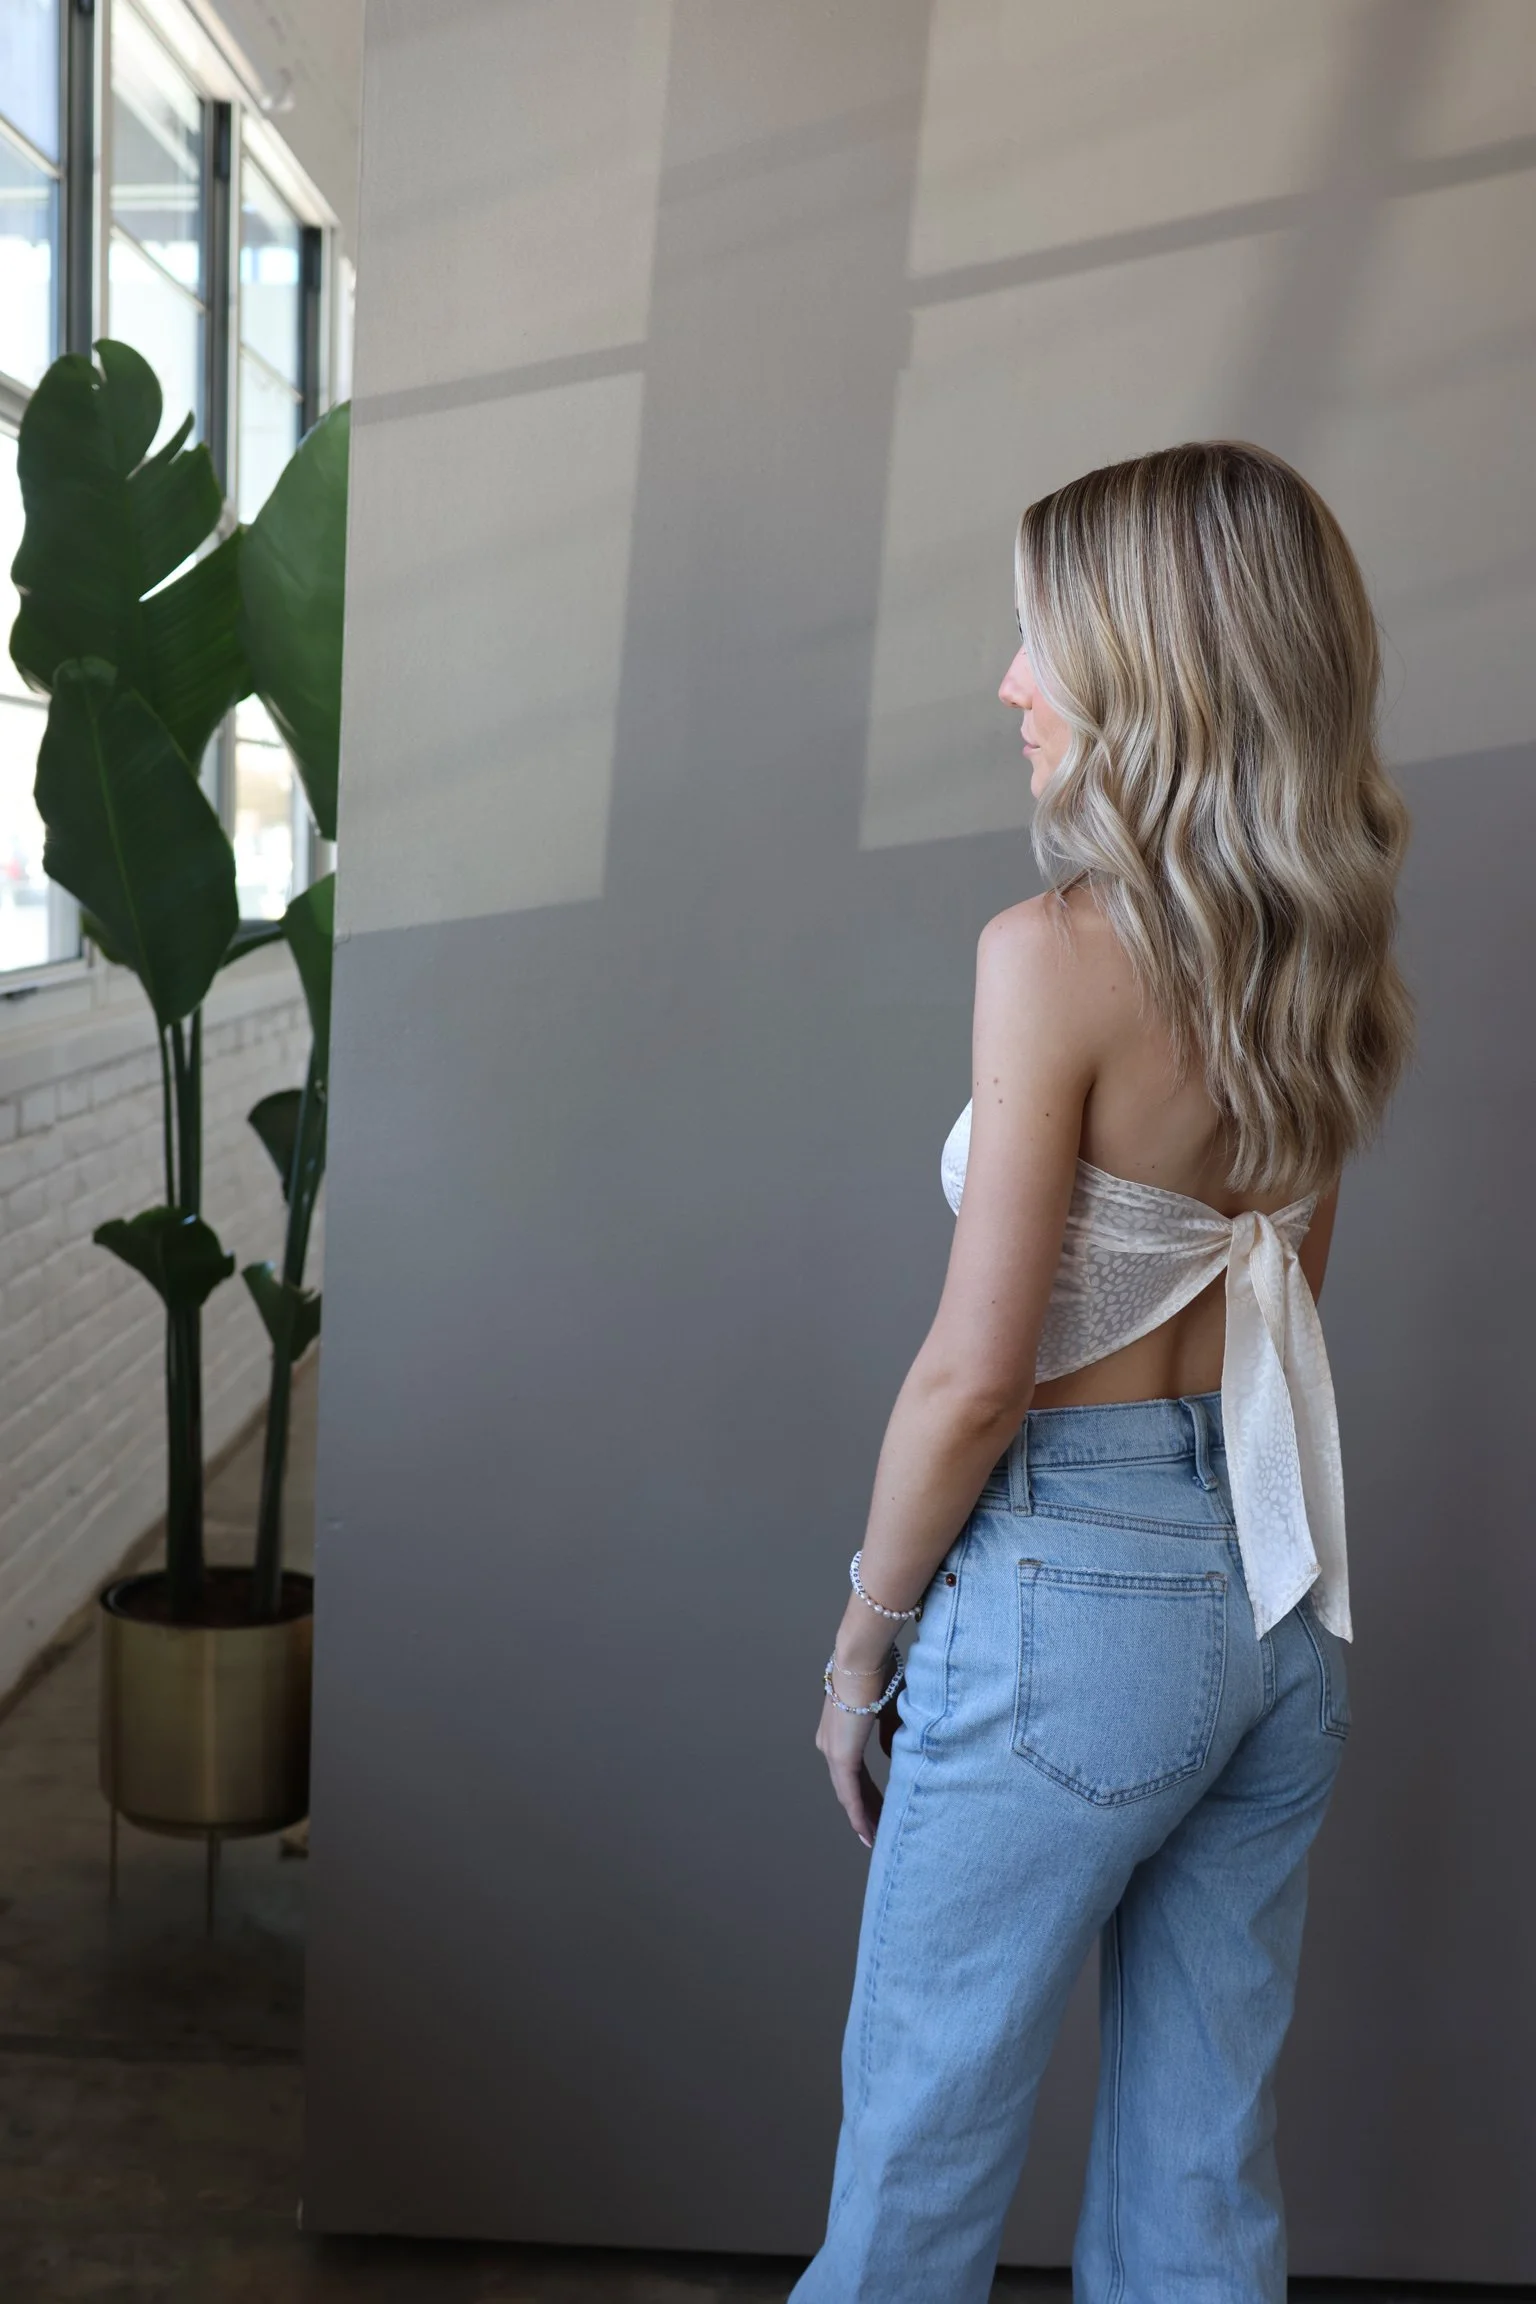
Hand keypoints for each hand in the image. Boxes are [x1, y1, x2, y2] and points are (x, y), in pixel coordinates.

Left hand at [815, 1650, 902, 1848]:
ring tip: (875, 1838)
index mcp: (840, 1731)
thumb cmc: (879, 1673)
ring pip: (848, 1794)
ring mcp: (832, 1751)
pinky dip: (858, 1815)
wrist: (863, 1658)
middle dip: (866, 1809)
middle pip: (849, 1786)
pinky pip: (849, 1794)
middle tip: (879, 1830)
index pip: (854, 1770)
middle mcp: (830, 1743)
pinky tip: (867, 1833)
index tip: (879, 1807)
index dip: (867, 1791)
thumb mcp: (889, 1707)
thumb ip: (889, 1732)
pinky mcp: (840, 1756)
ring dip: (862, 1817)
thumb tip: (890, 1754)